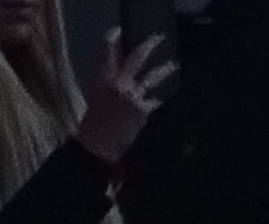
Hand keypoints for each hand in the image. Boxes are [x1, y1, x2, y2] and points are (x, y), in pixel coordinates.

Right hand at [77, 19, 173, 162]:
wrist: (98, 146)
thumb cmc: (94, 126)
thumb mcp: (96, 100)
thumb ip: (110, 87)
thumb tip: (123, 82)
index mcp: (103, 79)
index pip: (107, 53)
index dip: (111, 40)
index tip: (117, 31)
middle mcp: (119, 82)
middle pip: (136, 58)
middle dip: (149, 45)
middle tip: (159, 36)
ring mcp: (133, 94)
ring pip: (151, 77)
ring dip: (164, 69)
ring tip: (175, 64)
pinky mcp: (142, 109)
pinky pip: (153, 102)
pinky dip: (155, 102)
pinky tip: (160, 100)